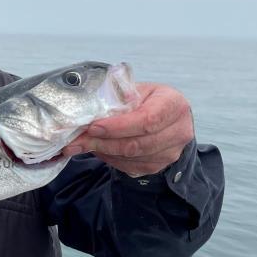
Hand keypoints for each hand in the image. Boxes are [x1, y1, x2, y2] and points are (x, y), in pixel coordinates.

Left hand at [62, 83, 193, 176]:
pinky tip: (98, 149)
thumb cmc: (148, 100)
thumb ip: (117, 98)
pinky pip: (130, 167)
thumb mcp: (135, 90)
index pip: (147, 119)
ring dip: (103, 151)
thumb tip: (88, 112)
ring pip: (132, 158)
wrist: (167, 118)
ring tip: (82, 144)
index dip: (118, 126)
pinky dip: (110, 159)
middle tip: (77, 140)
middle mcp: (179, 131)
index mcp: (174, 104)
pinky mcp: (159, 166)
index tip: (93, 127)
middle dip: (103, 142)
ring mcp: (171, 152)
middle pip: (137, 143)